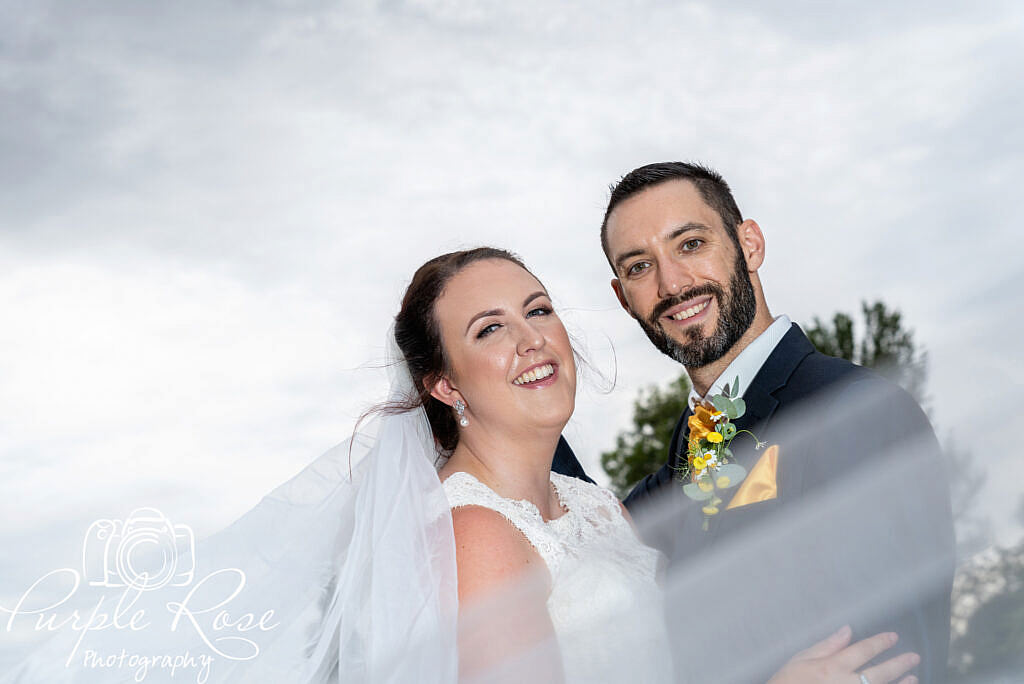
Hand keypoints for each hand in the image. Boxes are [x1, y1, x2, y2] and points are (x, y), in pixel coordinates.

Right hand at [767, 625, 920, 683]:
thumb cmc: (787, 682)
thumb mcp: (801, 659)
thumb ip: (826, 645)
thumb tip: (847, 630)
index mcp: (832, 667)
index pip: (862, 651)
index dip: (880, 643)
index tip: (893, 637)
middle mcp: (845, 683)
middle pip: (879, 672)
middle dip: (899, 663)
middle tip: (914, 656)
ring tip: (913, 677)